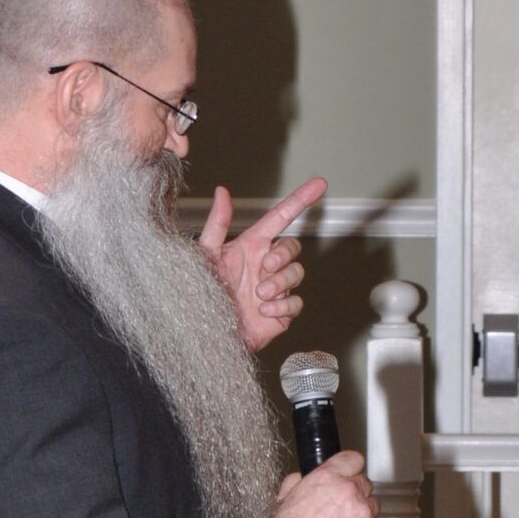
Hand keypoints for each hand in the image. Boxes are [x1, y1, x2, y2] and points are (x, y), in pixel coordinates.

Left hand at [198, 176, 325, 353]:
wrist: (202, 334)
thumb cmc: (199, 295)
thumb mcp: (205, 256)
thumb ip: (217, 224)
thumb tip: (222, 192)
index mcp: (250, 247)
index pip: (280, 218)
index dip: (300, 200)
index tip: (319, 184)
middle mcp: (264, 265)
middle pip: (292, 246)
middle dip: (282, 255)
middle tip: (264, 268)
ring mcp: (275, 289)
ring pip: (296, 273)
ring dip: (279, 282)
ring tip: (258, 294)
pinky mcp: (280, 313)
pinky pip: (296, 304)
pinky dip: (282, 306)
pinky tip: (263, 310)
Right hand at [273, 452, 402, 517]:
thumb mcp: (282, 501)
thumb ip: (295, 484)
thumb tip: (299, 478)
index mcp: (328, 478)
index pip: (352, 460)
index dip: (351, 469)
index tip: (350, 475)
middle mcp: (349, 491)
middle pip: (365, 484)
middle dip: (356, 495)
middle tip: (343, 510)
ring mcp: (364, 514)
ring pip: (374, 506)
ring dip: (365, 514)